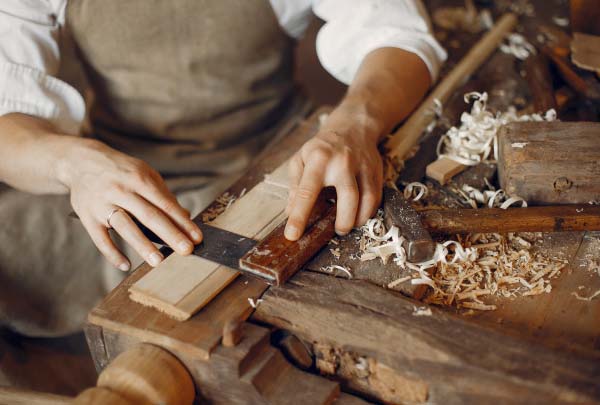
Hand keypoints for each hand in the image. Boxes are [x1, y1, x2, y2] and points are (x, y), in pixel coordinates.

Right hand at [59, 138, 201, 270]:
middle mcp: (121, 191)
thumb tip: (185, 217)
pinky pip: (100, 238)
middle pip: (149, 216)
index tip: (197, 237)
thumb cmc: (121, 171)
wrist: (81, 161)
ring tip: (159, 262)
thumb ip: (164, 195)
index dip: (182, 222)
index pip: (165, 205)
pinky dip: (112, 253)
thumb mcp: (144, 174)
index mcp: (139, 179)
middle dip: (170, 234)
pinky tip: (126, 265)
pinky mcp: (87, 217)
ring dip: (142, 245)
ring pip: (125, 227)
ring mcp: (103, 204)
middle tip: (187, 251)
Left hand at [284, 106, 383, 240]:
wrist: (353, 127)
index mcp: (318, 159)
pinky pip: (376, 198)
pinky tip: (359, 216)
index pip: (307, 192)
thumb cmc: (322, 147)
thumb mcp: (300, 159)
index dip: (299, 216)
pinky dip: (368, 212)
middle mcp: (342, 162)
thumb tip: (290, 212)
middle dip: (344, 221)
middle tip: (337, 231)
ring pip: (367, 199)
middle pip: (348, 197)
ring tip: (348, 226)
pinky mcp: (376, 171)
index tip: (293, 235)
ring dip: (358, 219)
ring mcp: (362, 166)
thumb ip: (295, 186)